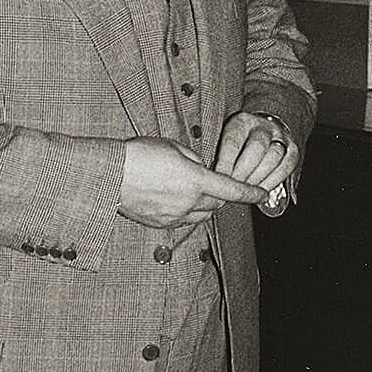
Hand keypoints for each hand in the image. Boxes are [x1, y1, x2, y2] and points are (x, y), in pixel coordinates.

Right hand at [118, 137, 266, 226]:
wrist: (108, 175)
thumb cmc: (138, 155)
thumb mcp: (173, 148)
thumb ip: (195, 161)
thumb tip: (201, 171)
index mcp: (195, 180)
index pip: (232, 189)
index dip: (251, 193)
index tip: (262, 194)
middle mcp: (188, 202)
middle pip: (216, 204)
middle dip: (221, 196)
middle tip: (217, 186)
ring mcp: (174, 216)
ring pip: (200, 215)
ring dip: (203, 205)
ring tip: (192, 192)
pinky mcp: (161, 224)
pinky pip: (182, 221)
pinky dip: (185, 212)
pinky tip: (174, 200)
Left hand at [214, 111, 298, 196]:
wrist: (263, 131)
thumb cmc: (236, 143)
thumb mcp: (223, 141)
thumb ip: (218, 156)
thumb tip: (212, 178)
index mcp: (241, 122)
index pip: (233, 141)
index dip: (226, 162)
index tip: (220, 178)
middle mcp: (263, 126)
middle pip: (256, 148)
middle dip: (244, 172)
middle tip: (234, 188)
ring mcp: (280, 137)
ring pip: (274, 157)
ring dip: (259, 178)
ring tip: (246, 191)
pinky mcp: (293, 149)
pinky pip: (287, 165)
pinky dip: (273, 181)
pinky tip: (262, 191)